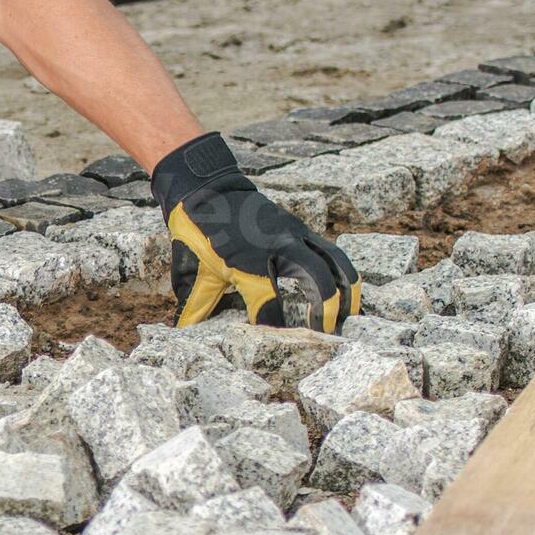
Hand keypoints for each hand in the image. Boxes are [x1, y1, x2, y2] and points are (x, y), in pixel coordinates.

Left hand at [150, 132, 358, 331]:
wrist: (205, 188)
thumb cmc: (198, 232)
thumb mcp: (193, 272)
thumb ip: (196, 306)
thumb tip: (184, 332)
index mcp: (250, 264)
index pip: (272, 305)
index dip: (277, 328)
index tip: (280, 346)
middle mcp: (279, 248)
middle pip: (318, 284)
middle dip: (327, 313)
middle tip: (328, 337)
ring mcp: (295, 235)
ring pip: (335, 265)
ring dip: (346, 293)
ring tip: (350, 319)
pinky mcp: (301, 229)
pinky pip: (332, 252)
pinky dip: (343, 273)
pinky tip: (346, 293)